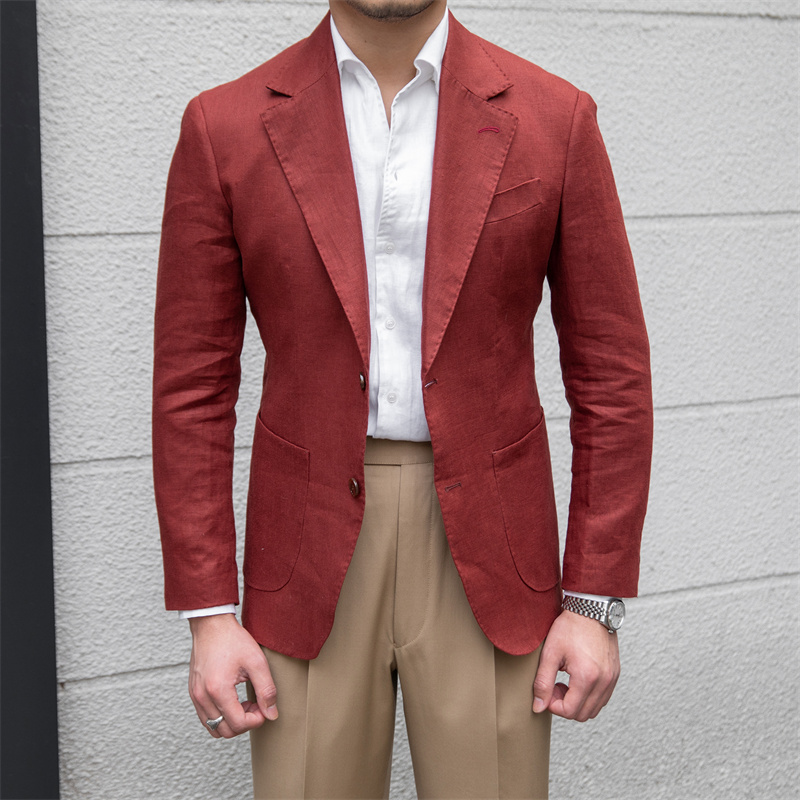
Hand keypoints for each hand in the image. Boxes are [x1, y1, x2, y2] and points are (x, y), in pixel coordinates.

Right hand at [188, 613, 277, 738]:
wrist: (211, 624)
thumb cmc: (233, 640)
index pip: (238, 724)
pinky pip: (206, 717)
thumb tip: (271, 713)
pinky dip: (221, 716)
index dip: (256, 720)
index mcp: (218, 690)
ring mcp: (195, 696)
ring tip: (245, 703)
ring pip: (213, 728)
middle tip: (256, 704)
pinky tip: (233, 699)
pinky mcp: (193, 692)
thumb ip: (267, 690)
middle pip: (224, 731)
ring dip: (232, 722)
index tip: (264, 707)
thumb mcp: (257, 662)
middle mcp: (202, 697)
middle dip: (245, 723)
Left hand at [532, 609, 619, 721]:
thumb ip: (543, 682)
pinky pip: (603, 698)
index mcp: (587, 677)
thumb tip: (539, 707)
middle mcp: (604, 681)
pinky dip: (589, 696)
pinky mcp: (615, 674)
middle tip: (555, 685)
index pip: (569, 711)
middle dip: (565, 705)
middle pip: (583, 714)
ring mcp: (612, 678)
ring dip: (578, 703)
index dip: (553, 705)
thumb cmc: (570, 627)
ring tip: (566, 682)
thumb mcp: (550, 653)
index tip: (547, 689)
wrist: (590, 609)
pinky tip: (578, 679)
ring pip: (595, 709)